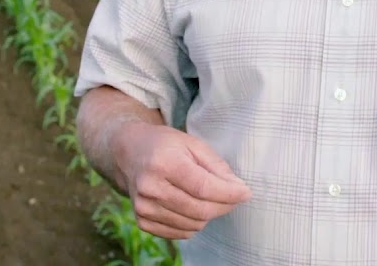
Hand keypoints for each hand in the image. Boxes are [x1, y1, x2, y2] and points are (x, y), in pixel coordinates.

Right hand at [113, 122, 251, 239]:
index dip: (229, 193)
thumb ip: (217, 166)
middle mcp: (150, 187)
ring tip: (210, 198)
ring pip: (192, 225)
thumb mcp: (193, 144)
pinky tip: (193, 207)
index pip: (203, 187)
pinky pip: (180, 233)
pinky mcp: (142, 221)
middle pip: (199, 209)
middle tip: (234, 197)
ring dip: (210, 215)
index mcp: (163, 162)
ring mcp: (143, 207)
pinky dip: (194, 224)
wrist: (130, 153)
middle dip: (224, 206)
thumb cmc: (166, 146)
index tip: (246, 193)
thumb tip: (238, 189)